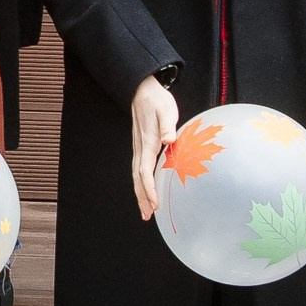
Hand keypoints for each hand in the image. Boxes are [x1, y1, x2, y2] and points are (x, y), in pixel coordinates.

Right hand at [129, 75, 180, 219]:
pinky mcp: (142, 146)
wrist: (142, 91)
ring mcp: (139, 148)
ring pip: (137, 175)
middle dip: (141, 197)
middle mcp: (140, 148)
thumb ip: (167, 125)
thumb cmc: (156, 100)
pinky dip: (141, 183)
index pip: (144, 171)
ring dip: (140, 193)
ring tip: (145, 210)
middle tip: (147, 215)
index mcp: (147, 143)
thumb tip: (168, 139)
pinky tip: (146, 190)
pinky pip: (140, 169)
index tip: (154, 203)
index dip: (148, 188)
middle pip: (137, 177)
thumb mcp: (166, 110)